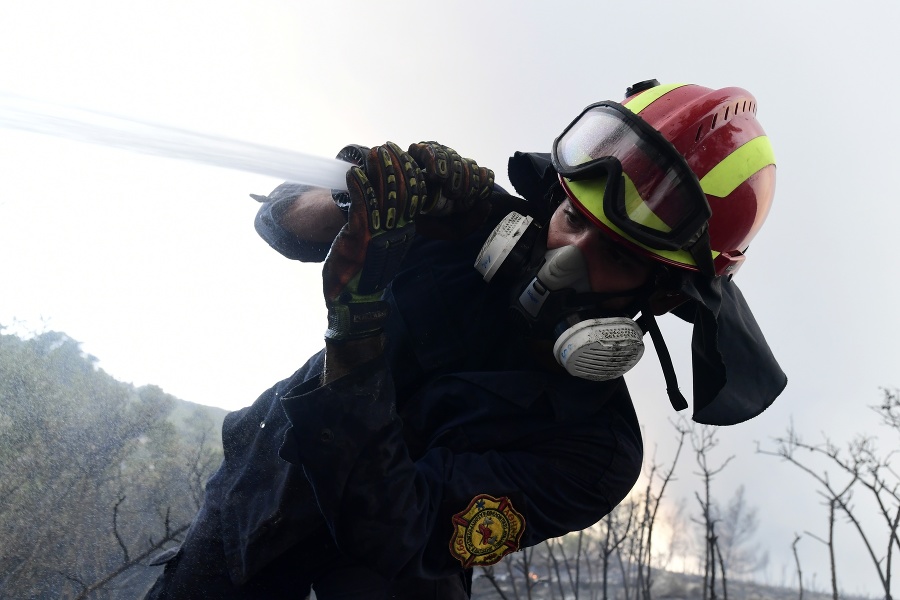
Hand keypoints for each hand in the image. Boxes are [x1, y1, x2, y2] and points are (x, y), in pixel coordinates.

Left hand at [322, 142, 424, 340]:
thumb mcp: (378, 246)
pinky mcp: (359, 239)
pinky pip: (362, 209)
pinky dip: (359, 190)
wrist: (353, 303)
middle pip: (402, 193)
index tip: (402, 156)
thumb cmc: (363, 274)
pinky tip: (354, 174)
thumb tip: (385, 205)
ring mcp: (377, 235)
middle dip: (396, 168)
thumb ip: (383, 226)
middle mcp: (394, 232)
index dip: (408, 176)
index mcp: (402, 232)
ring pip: (385, 198)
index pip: (412, 198)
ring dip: (379, 173)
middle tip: (388, 148)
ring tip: (375, 153)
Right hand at [407, 142, 494, 238]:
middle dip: (468, 180)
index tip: (479, 194)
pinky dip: (436, 160)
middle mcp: (448, 169)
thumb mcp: (452, 230)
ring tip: (448, 189)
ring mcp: (432, 160)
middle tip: (458, 195)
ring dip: (454, 173)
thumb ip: (472, 223)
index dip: (482, 180)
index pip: (479, 171)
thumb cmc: (423, 223)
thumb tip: (486, 204)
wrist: (392, 219)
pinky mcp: (414, 153)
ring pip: (451, 155)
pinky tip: (435, 176)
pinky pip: (429, 149)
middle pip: (467, 163)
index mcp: (459, 183)